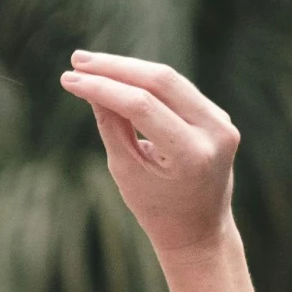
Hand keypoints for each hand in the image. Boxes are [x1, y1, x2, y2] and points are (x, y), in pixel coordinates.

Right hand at [61, 50, 238, 258]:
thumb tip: (89, 84)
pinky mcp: (219, 116)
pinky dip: (146, 81)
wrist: (199, 231)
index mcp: (191, 155)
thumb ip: (111, 125)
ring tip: (89, 63)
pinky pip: (179, 89)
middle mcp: (215, 132)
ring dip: (128, 68)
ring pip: (170, 79)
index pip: (142, 106)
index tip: (69, 80)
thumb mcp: (126, 170)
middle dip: (115, 68)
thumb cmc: (156, 207)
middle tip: (77, 60)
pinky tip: (117, 75)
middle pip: (161, 81)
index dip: (103, 88)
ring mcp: (222, 121)